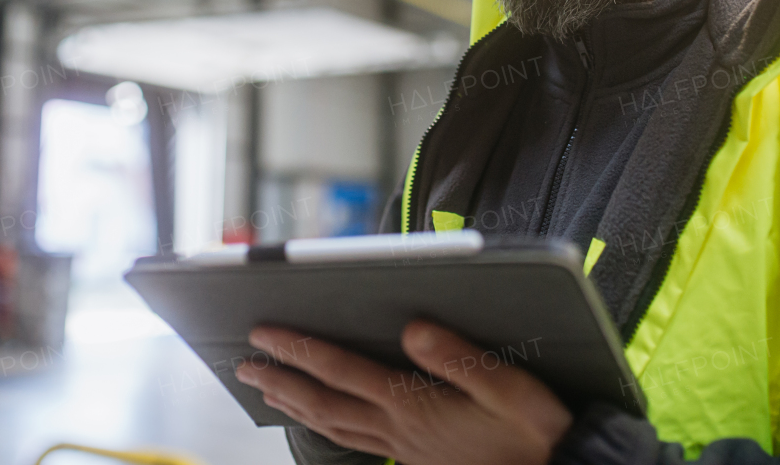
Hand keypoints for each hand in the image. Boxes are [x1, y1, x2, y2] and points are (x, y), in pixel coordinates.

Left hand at [234, 320, 572, 464]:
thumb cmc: (536, 433)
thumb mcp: (508, 387)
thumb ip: (458, 356)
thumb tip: (412, 327)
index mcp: (414, 405)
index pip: (340, 370)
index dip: (298, 349)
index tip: (262, 333)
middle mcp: (398, 430)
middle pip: (322, 404)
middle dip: (280, 380)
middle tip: (243, 365)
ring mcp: (404, 451)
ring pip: (333, 428)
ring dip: (294, 406)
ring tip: (266, 391)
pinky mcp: (415, 462)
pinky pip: (354, 443)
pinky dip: (327, 429)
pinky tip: (323, 423)